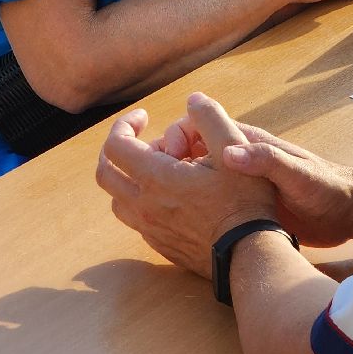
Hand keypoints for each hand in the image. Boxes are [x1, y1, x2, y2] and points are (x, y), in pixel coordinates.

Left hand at [95, 97, 276, 276]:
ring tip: (155, 167)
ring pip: (116, 198)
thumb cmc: (243, 200)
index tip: (144, 116)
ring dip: (127, 177)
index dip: (124, 124)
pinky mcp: (159, 245)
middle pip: (105, 173)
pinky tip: (168, 194)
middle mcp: (144, 205)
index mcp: (156, 178)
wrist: (248, 254)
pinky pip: (135, 219)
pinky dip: (140, 200)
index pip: (115, 146)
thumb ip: (210, 117)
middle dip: (116, 149)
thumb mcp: (234, 148)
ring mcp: (149, 228)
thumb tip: (192, 100)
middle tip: (140, 138)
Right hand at [159, 116, 352, 247]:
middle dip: (167, 161)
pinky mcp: (244, 205)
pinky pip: (207, 199)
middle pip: (190, 150)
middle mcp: (240, 159)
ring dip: (176, 184)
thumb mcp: (297, 175)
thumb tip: (229, 151)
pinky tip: (181, 224)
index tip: (170, 159)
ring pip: (196, 176)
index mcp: (249, 143)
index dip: (178, 137)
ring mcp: (240, 182)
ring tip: (160, 206)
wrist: (347, 212)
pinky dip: (190, 205)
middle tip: (155, 184)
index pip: (199, 125)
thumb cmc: (327, 188)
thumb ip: (266, 161)